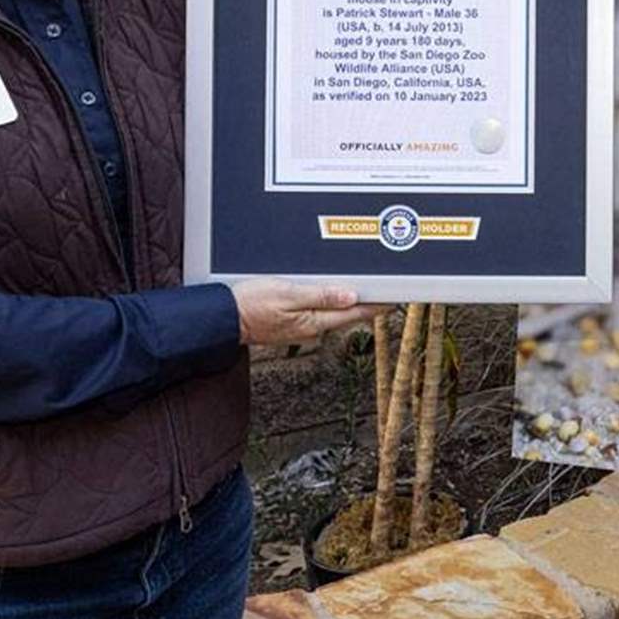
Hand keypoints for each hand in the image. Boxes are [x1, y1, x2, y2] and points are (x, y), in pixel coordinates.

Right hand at [230, 278, 380, 345]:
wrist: (223, 318)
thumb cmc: (250, 304)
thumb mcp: (287, 293)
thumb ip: (320, 295)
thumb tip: (350, 296)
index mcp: (314, 321)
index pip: (354, 313)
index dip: (377, 305)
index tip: (395, 299)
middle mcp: (312, 327)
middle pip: (348, 313)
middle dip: (367, 303)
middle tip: (387, 291)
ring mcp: (302, 326)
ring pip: (334, 312)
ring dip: (350, 302)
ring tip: (367, 291)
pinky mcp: (292, 322)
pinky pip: (318, 311)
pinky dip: (331, 302)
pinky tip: (333, 295)